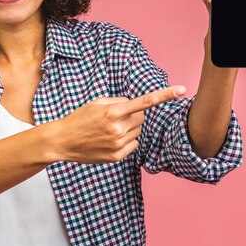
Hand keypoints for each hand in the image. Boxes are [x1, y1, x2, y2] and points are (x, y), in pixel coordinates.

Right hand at [52, 85, 186, 162]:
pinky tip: (110, 140)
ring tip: (109, 129)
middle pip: (142, 117)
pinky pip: (134, 144)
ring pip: (138, 131)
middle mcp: (118, 128)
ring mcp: (119, 144)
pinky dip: (127, 140)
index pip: (145, 102)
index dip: (165, 95)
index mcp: (113, 112)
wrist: (63, 141)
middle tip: (115, 116)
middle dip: (133, 115)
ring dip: (129, 128)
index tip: (182, 90)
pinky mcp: (118, 156)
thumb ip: (119, 101)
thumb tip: (137, 106)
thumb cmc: (80, 118)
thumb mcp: (98, 103)